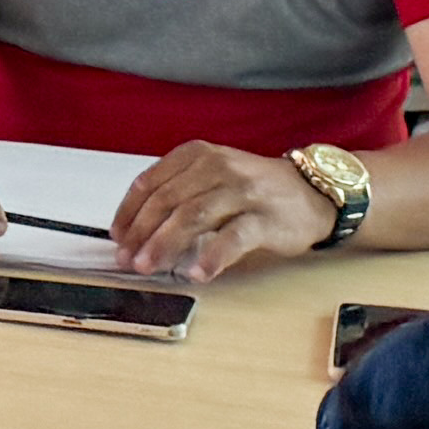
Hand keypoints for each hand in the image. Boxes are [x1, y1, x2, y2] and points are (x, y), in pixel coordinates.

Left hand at [114, 138, 327, 279]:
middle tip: (127, 259)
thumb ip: (177, 194)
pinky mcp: (265, 218)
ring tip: (149, 266)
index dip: (128, 212)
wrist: (311, 194)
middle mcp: (218, 167)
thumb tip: (135, 231)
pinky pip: (233, 237)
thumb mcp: (211, 177)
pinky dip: (211, 256)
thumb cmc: (254, 190)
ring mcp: (242, 191)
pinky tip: (197, 273)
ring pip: (193, 216)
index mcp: (198, 155)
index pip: (151, 182)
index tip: (117, 237)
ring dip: (165, 244)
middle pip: (168, 200)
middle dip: (141, 233)